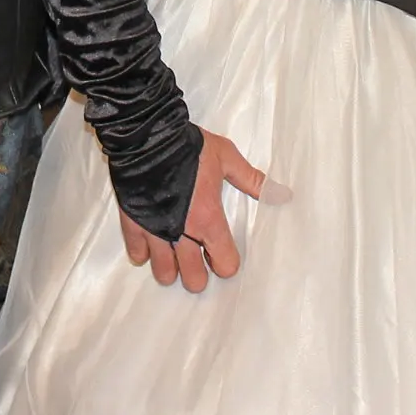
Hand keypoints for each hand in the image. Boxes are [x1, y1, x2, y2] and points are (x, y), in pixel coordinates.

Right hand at [116, 129, 265, 294]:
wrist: (147, 135)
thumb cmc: (189, 146)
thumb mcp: (226, 157)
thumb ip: (252, 180)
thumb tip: (283, 195)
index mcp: (208, 219)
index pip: (225, 264)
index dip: (227, 262)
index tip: (223, 251)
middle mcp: (182, 233)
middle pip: (194, 279)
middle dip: (199, 272)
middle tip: (198, 257)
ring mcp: (155, 232)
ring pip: (164, 273)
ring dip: (171, 266)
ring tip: (174, 252)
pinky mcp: (133, 224)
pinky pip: (138, 254)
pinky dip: (145, 251)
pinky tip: (152, 238)